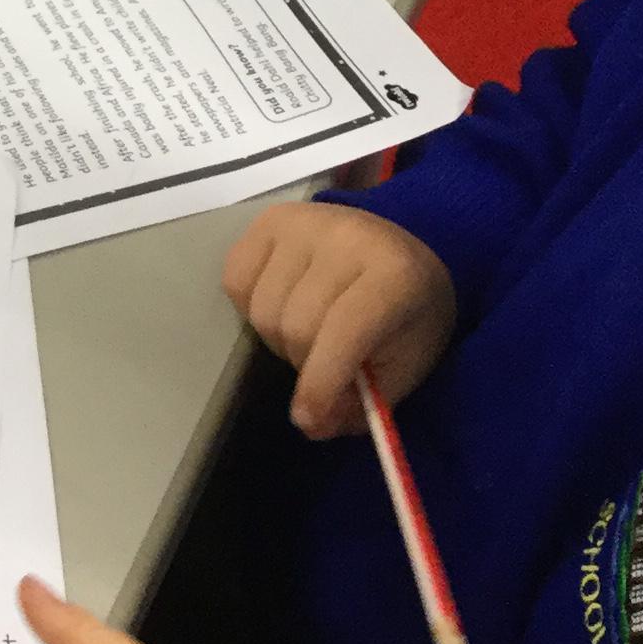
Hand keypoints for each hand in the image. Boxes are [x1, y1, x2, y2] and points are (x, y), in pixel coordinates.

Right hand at [223, 202, 456, 436]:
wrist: (401, 251)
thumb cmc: (407, 316)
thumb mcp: (403, 367)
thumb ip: (361, 402)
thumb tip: (310, 425)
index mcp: (395, 274)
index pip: (345, 330)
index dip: (322, 380)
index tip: (307, 418)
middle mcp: (346, 236)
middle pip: (296, 325)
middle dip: (303, 364)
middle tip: (321, 365)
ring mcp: (303, 221)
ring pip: (262, 309)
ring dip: (277, 339)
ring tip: (305, 332)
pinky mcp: (269, 218)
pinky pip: (235, 280)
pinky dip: (249, 307)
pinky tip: (280, 303)